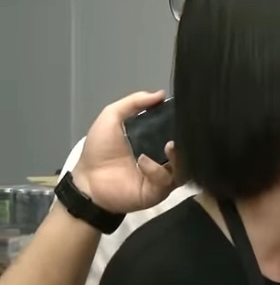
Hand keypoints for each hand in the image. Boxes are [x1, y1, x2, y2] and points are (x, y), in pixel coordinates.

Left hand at [71, 91, 177, 214]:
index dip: (181, 121)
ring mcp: (163, 174)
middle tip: (182, 131)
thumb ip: (133, 102)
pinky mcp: (159, 191)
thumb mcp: (111, 117)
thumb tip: (162, 93)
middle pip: (185, 147)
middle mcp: (163, 156)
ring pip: (184, 165)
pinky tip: (143, 162)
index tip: (185, 112)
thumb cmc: (99, 149)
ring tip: (169, 146)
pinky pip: (167, 180)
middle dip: (186, 139)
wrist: (87, 181)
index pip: (176, 129)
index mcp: (154, 139)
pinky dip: (157, 170)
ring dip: (179, 156)